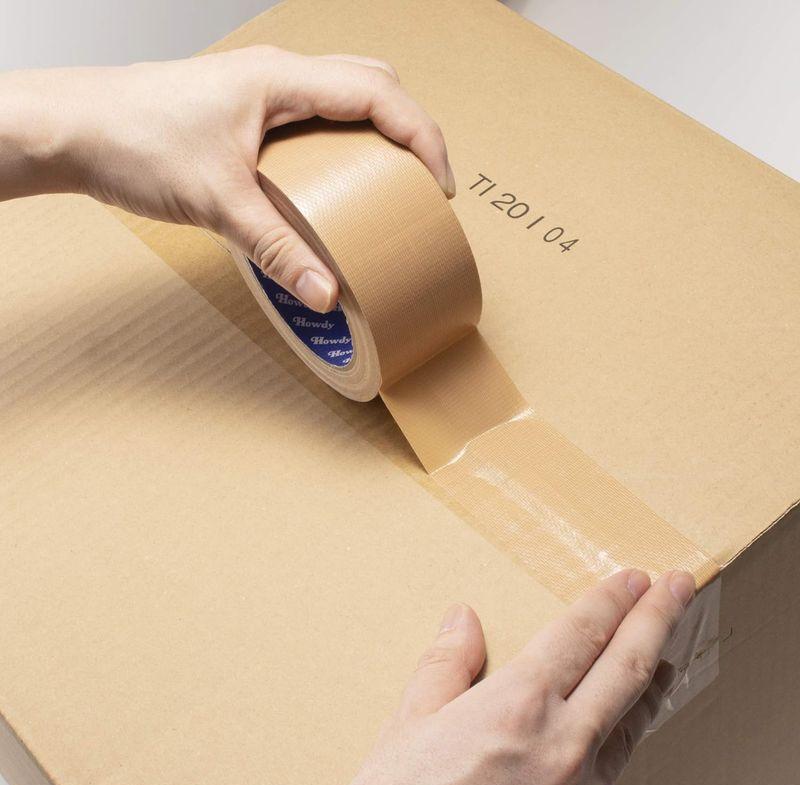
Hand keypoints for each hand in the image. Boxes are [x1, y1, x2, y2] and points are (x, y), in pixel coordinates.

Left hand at [1, 48, 453, 311]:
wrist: (74, 128)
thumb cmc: (134, 140)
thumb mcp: (219, 203)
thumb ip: (278, 250)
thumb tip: (326, 292)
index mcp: (283, 81)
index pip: (380, 93)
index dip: (423, 136)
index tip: (441, 184)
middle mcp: (278, 75)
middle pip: (373, 82)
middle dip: (409, 128)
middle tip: (422, 181)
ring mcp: (262, 88)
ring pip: (344, 93)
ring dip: (375, 131)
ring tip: (388, 181)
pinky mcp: (247, 109)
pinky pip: (314, 113)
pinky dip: (340, 140)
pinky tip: (333, 178)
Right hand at [342, 569, 694, 784]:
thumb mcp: (410, 723)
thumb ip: (444, 663)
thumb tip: (462, 618)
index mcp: (517, 706)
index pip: (580, 634)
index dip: (611, 600)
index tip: (632, 577)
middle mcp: (561, 743)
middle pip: (625, 665)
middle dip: (658, 617)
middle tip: (678, 586)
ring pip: (634, 716)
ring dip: (655, 673)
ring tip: (667, 647)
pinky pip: (620, 758)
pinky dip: (634, 723)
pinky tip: (631, 716)